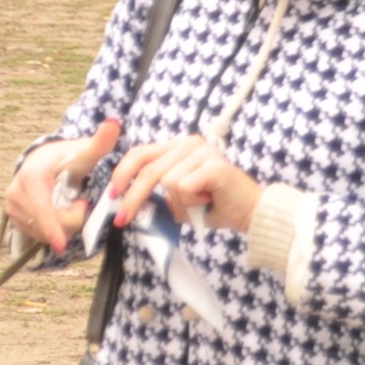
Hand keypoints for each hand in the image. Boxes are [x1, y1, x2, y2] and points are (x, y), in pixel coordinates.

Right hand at [7, 120, 122, 256]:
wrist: (43, 161)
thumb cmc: (67, 157)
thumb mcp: (85, 151)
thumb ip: (100, 141)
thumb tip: (114, 123)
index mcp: (32, 175)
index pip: (41, 205)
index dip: (52, 225)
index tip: (61, 244)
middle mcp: (15, 191)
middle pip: (47, 222)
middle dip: (71, 219)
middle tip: (83, 203)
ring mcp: (12, 206)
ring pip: (43, 231)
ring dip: (64, 225)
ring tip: (71, 204)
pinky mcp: (13, 217)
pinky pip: (37, 234)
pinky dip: (54, 229)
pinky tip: (60, 213)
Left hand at [104, 133, 261, 238]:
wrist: (251, 213)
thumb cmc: (216, 206)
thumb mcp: (179, 200)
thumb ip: (158, 195)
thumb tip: (128, 202)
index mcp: (179, 147)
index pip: (141, 153)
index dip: (123, 173)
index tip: (113, 193)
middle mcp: (190, 144)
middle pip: (149, 170)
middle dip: (134, 197)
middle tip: (123, 220)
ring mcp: (203, 152)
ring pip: (168, 182)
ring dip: (180, 203)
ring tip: (200, 204)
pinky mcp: (214, 165)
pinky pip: (184, 188)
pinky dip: (193, 202)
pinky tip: (208, 201)